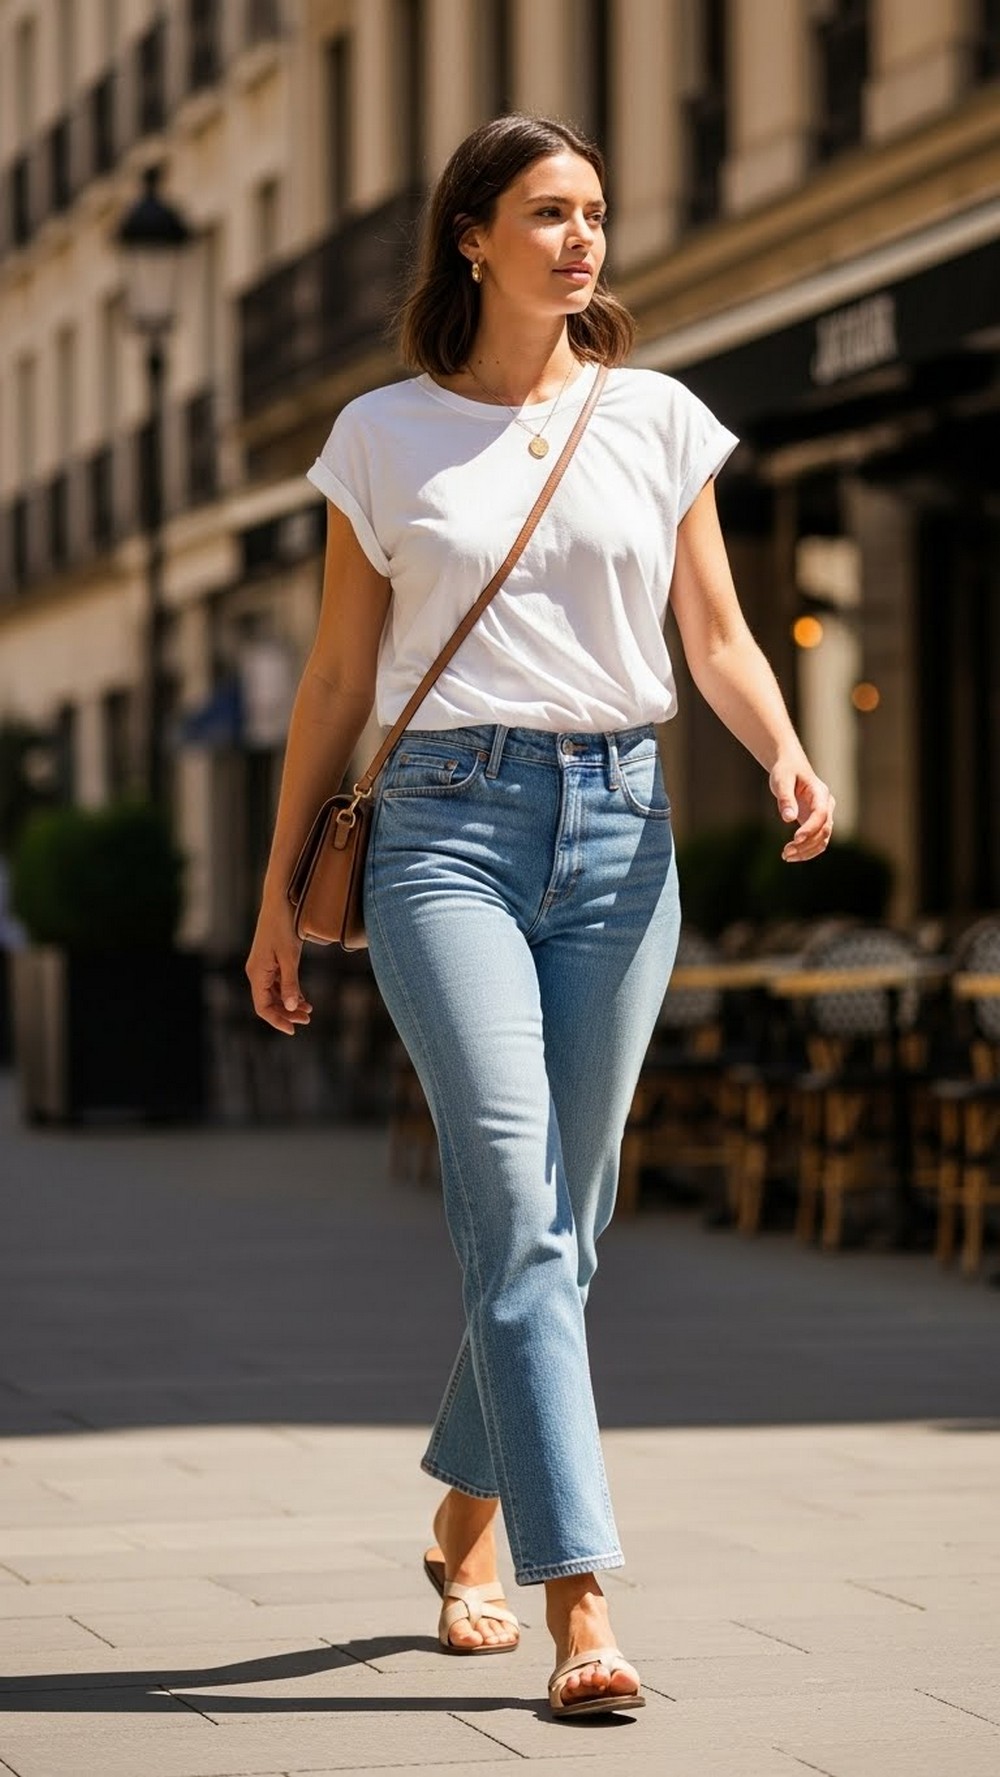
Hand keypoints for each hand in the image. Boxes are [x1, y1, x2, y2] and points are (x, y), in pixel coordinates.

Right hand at [245, 897, 312, 1034]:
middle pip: (268, 1002)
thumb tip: (291, 1008)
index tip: (293, 1030)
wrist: (280, 900)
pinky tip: (303, 997)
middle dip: (287, 1014)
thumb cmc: (284, 926)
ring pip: (273, 994)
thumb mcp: (290, 956)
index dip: (277, 1021)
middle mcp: (256, 972)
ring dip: (289, 1003)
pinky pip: (277, 983)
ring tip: (309, 1010)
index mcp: (257, 973)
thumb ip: (290, 983)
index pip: (263, 1007)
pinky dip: (289, 991)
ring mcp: (262, 966)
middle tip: (308, 1019)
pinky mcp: (270, 960)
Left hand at [769, 759, 835, 862]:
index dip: (810, 828)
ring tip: (786, 856)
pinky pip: (817, 841)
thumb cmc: (785, 771)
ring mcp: (824, 815)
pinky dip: (806, 850)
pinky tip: (791, 855)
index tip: (795, 838)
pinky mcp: (816, 823)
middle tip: (786, 852)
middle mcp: (826, 805)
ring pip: (823, 839)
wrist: (790, 767)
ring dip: (807, 851)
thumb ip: (785, 798)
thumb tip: (788, 818)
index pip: (821, 814)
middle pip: (824, 830)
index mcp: (820, 792)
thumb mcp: (781, 780)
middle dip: (807, 844)